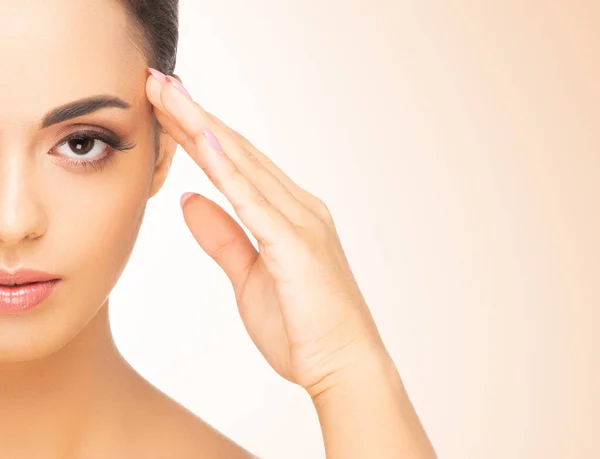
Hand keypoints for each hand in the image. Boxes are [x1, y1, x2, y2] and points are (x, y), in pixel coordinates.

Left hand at [145, 69, 390, 397]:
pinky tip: (205, 142)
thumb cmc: (303, 327)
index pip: (235, 163)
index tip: (167, 106)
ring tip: (169, 95)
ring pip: (244, 166)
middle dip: (194, 115)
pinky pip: (257, 202)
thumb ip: (222, 236)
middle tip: (158, 81)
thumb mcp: (248, 276)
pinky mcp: (297, 247)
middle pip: (238, 152)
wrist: (343, 367)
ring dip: (204, 128)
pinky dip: (230, 170)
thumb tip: (189, 199)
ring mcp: (301, 223)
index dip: (199, 133)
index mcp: (288, 215)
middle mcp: (298, 208)